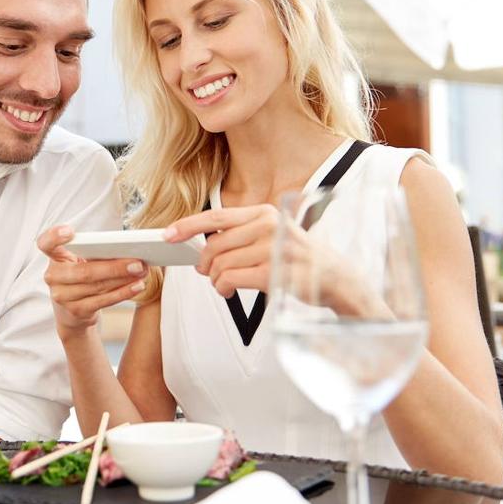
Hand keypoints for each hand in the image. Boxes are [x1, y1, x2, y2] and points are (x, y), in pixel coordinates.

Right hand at [37, 225, 147, 336]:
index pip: (46, 243)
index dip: (55, 236)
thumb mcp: (79, 261)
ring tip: (142, 272)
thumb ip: (92, 253)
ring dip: (123, 280)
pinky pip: (103, 301)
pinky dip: (122, 293)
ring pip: (97, 287)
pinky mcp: (76, 311)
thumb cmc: (81, 277)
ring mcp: (63, 297)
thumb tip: (125, 248)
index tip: (70, 231)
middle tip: (137, 262)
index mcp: (55, 258)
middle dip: (114, 267)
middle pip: (84, 271)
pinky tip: (136, 287)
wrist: (72, 312)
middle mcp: (53, 277)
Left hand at [165, 206, 373, 314]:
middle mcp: (268, 227)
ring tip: (222, 283)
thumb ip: (238, 238)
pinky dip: (223, 287)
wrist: (335, 279)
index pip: (216, 216)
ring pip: (220, 265)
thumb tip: (201, 252)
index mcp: (264, 213)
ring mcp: (273, 250)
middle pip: (214, 245)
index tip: (168, 235)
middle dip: (204, 263)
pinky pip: (231, 280)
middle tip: (207, 272)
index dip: (188, 226)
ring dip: (215, 278)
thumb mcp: (270, 237)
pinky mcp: (275, 274)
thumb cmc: (297, 260)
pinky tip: (228, 290)